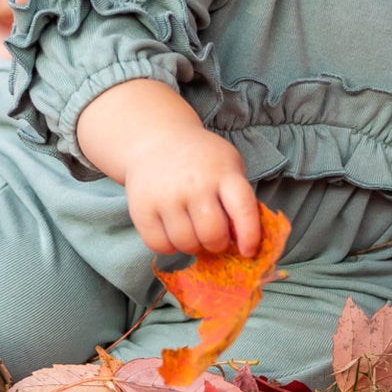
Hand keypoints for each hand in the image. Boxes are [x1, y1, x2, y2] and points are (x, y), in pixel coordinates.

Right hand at [123, 126, 260, 258]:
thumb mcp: (228, 166)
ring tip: (192, 230)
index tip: (248, 251)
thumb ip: (239, 199)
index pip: (243, 208)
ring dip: (193, 246)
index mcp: (222, 172)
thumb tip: (242, 242)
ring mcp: (166, 195)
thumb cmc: (201, 160)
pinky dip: (169, 246)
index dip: (249, 235)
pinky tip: (172, 231)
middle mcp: (194, 183)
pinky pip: (160, 245)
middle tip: (214, 237)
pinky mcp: (142, 208)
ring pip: (186, 244)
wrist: (155, 140)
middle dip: (217, 244)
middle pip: (212, 234)